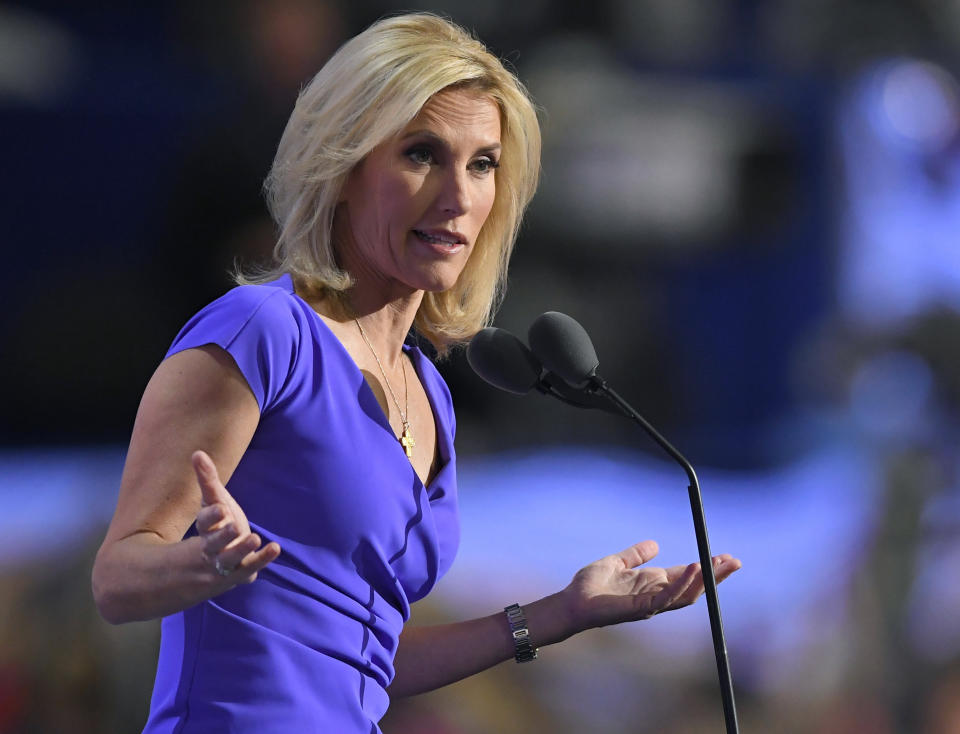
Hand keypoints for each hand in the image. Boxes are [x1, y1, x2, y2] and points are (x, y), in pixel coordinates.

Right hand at [192, 450, 280, 585]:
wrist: (215, 561)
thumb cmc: (217, 523)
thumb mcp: (214, 501)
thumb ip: (207, 479)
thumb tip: (197, 453)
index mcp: (205, 528)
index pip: (204, 522)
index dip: (211, 517)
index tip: (221, 508)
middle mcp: (212, 547)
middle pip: (214, 543)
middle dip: (223, 536)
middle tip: (235, 526)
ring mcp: (226, 562)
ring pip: (230, 558)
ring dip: (242, 549)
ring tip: (255, 537)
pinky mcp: (241, 571)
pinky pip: (251, 566)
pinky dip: (262, 559)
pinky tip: (275, 548)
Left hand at [562, 540, 740, 631]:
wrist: (572, 601)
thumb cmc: (591, 586)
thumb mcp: (617, 562)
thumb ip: (636, 554)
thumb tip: (655, 544)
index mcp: (653, 583)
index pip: (687, 576)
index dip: (706, 567)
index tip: (724, 556)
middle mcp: (656, 595)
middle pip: (694, 587)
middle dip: (715, 575)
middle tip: (734, 561)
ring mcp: (651, 604)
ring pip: (687, 595)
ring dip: (705, 579)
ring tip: (719, 563)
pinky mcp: (642, 608)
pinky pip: (667, 597)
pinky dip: (682, 583)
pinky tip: (693, 567)